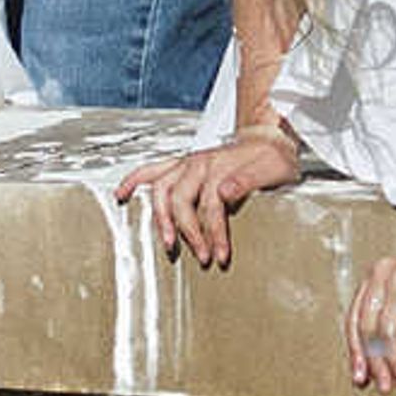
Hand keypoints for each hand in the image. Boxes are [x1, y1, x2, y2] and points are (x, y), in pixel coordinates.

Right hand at [115, 128, 303, 269]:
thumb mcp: (272, 169)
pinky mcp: (182, 165)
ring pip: (162, 189)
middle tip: (200, 255)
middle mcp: (199, 163)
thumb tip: (225, 192)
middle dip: (188, 231)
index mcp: (220, 165)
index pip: (211, 206)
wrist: (273, 140)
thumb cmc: (273, 158)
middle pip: (182, 200)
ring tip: (167, 242)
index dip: (215, 234)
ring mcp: (188, 163)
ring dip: (161, 217)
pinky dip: (134, 181)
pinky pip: (151, 170)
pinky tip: (122, 194)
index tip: (220, 256)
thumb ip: (247, 180)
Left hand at [347, 242, 395, 393]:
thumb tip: (373, 370)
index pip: (353, 320)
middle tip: (384, 386)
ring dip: (394, 364)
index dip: (356, 352)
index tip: (360, 378)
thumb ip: (392, 336)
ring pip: (386, 333)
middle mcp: (385, 273)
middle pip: (366, 328)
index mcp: (377, 276)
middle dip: (375, 364)